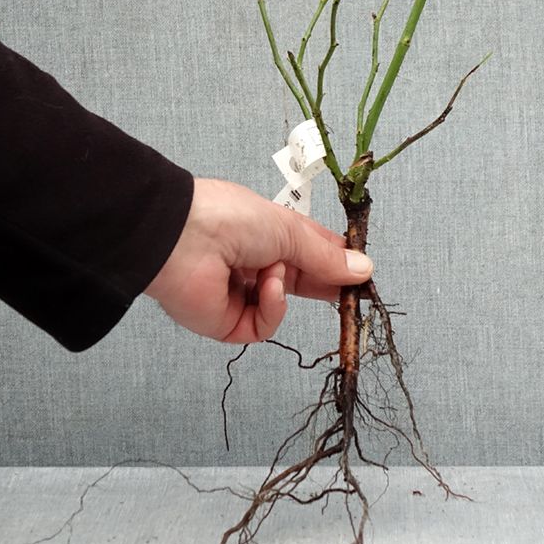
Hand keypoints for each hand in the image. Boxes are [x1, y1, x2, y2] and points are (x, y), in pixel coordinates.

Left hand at [144, 178, 372, 342]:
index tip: (362, 269)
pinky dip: (271, 307)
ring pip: (284, 304)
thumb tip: (364, 269)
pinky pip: (264, 324)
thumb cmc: (231, 218)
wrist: (180, 238)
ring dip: (286, 288)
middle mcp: (254, 262)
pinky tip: (265, 287)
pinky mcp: (228, 322)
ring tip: (275, 271)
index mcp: (268, 233)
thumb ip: (326, 257)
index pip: (310, 250)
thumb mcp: (289, 229)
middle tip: (354, 290)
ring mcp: (240, 294)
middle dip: (324, 283)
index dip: (337, 260)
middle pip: (301, 281)